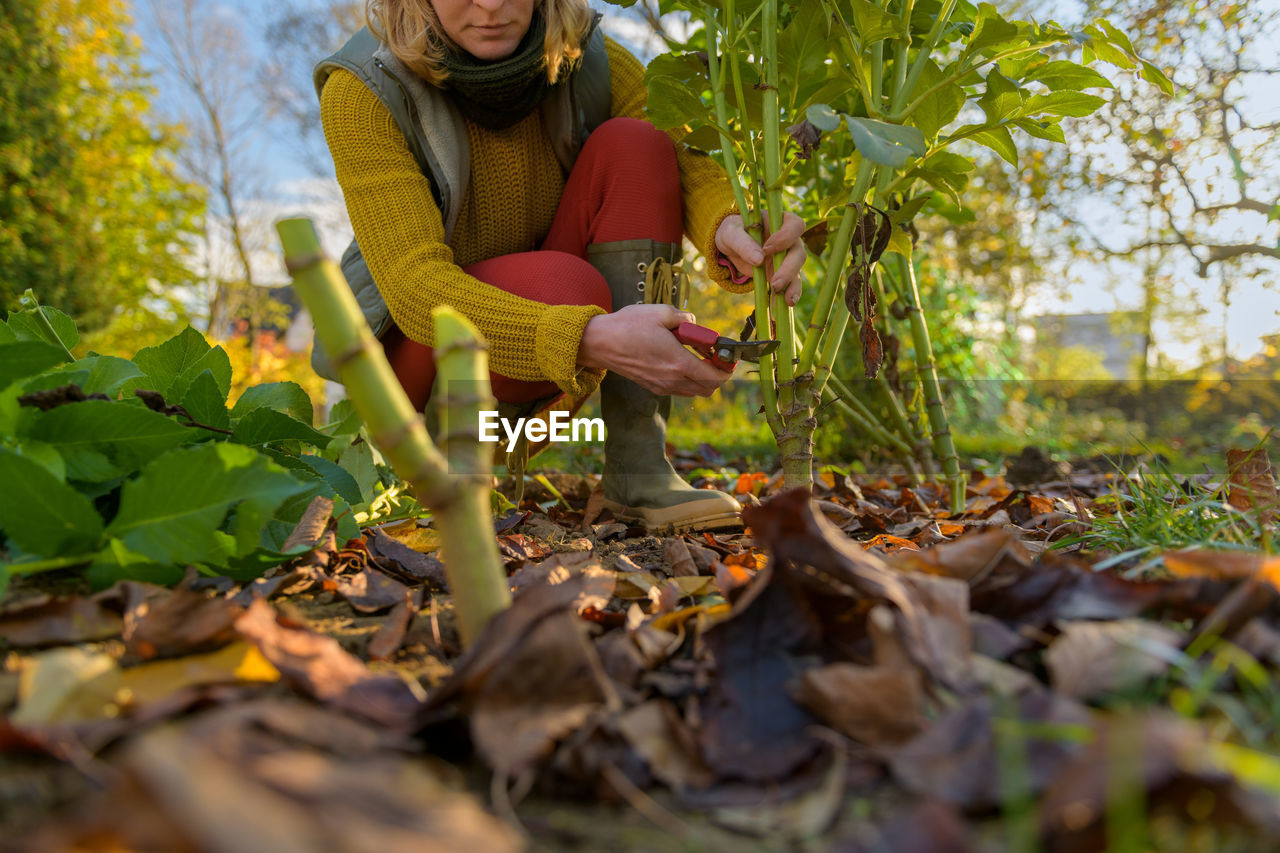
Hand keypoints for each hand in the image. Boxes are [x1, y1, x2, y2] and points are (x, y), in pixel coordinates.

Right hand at [578, 304, 732, 396]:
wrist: (600, 343)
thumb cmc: (628, 326)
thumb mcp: (661, 312)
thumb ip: (685, 318)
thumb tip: (695, 325)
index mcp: (677, 362)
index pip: (714, 377)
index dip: (727, 369)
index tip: (727, 357)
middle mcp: (672, 379)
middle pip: (709, 389)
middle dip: (717, 375)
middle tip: (713, 356)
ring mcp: (662, 386)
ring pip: (695, 391)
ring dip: (702, 378)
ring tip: (695, 356)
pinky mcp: (653, 387)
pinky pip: (680, 389)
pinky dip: (687, 379)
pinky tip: (678, 361)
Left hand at [714, 211, 806, 305]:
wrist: (730, 246)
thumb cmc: (732, 232)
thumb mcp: (731, 233)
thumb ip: (743, 243)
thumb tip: (758, 259)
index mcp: (780, 221)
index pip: (794, 225)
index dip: (785, 237)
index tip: (767, 249)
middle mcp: (789, 239)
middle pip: (798, 253)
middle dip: (789, 269)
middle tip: (775, 283)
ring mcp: (787, 258)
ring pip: (797, 272)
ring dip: (792, 286)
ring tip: (785, 301)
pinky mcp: (782, 274)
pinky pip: (788, 285)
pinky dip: (785, 296)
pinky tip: (778, 307)